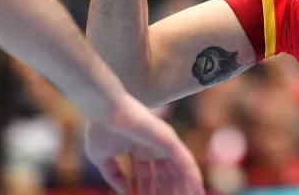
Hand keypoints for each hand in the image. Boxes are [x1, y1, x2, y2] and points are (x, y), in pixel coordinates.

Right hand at [84, 93, 202, 194]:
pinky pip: (185, 161)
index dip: (147, 191)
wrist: (104, 112)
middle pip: (166, 174)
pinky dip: (192, 175)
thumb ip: (114, 174)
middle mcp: (154, 146)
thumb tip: (124, 190)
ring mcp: (163, 143)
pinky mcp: (169, 140)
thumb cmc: (101, 129)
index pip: (147, 175)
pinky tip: (197, 189)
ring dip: (186, 187)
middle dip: (169, 191)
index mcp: (139, 149)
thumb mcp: (103, 158)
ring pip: (179, 170)